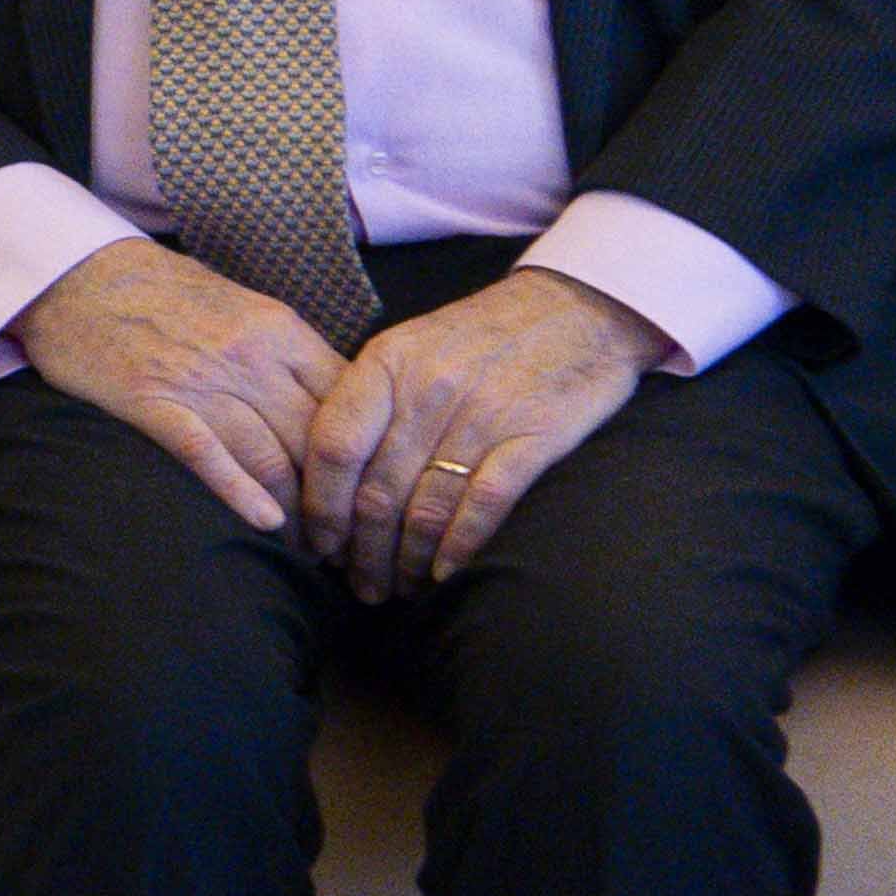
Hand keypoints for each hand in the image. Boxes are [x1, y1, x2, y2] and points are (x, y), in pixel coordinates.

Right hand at [13, 238, 351, 534]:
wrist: (78, 273)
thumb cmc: (161, 289)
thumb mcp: (242, 305)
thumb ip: (286, 351)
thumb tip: (332, 399)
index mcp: (280, 330)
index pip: (348, 402)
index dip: (366, 453)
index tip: (370, 488)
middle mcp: (251, 358)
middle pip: (317, 439)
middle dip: (338, 496)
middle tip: (348, 536)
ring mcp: (201, 382)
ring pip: (271, 457)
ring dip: (295, 510)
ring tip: (307, 545)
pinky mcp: (153, 403)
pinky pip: (208, 455)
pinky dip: (240, 493)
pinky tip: (263, 523)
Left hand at [295, 264, 657, 599]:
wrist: (576, 309)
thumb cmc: (481, 336)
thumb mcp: (411, 347)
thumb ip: (369, 401)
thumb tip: (325, 477)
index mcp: (387, 364)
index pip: (333, 447)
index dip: (320, 506)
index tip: (319, 545)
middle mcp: (429, 389)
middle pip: (377, 489)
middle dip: (362, 550)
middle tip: (362, 584)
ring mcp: (484, 412)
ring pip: (426, 505)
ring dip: (407, 559)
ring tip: (400, 587)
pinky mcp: (536, 434)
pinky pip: (484, 502)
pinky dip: (459, 545)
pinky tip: (446, 572)